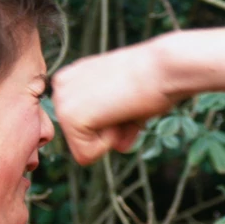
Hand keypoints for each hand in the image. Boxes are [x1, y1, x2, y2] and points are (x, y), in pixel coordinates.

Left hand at [51, 42, 177, 164]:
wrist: (163, 68)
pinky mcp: (69, 117)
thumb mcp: (130, 104)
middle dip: (111, 132)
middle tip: (128, 103)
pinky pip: (86, 155)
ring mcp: (62, 102)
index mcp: (72, 79)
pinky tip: (117, 113)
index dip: (114, 122)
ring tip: (124, 106)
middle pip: (82, 138)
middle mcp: (61, 87)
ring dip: (111, 136)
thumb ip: (119, 125)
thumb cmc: (154, 81)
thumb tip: (118, 146)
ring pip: (83, 148)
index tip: (127, 98)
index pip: (85, 124)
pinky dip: (108, 143)